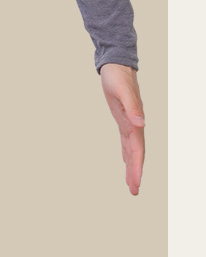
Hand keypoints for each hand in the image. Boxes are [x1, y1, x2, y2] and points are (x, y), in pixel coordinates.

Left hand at [99, 62, 144, 195]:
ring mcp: (129, 123)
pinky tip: (127, 162)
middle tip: (134, 191)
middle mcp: (134, 125)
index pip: (137, 150)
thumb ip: (132, 107)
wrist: (117, 65)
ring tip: (132, 184)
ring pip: (132, 150)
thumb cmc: (117, 77)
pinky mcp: (124, 120)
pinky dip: (127, 154)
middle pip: (136, 153)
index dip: (136, 167)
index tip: (135, 183)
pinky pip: (127, 142)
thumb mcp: (122, 91)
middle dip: (135, 172)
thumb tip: (141, 124)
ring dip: (132, 166)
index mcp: (134, 122)